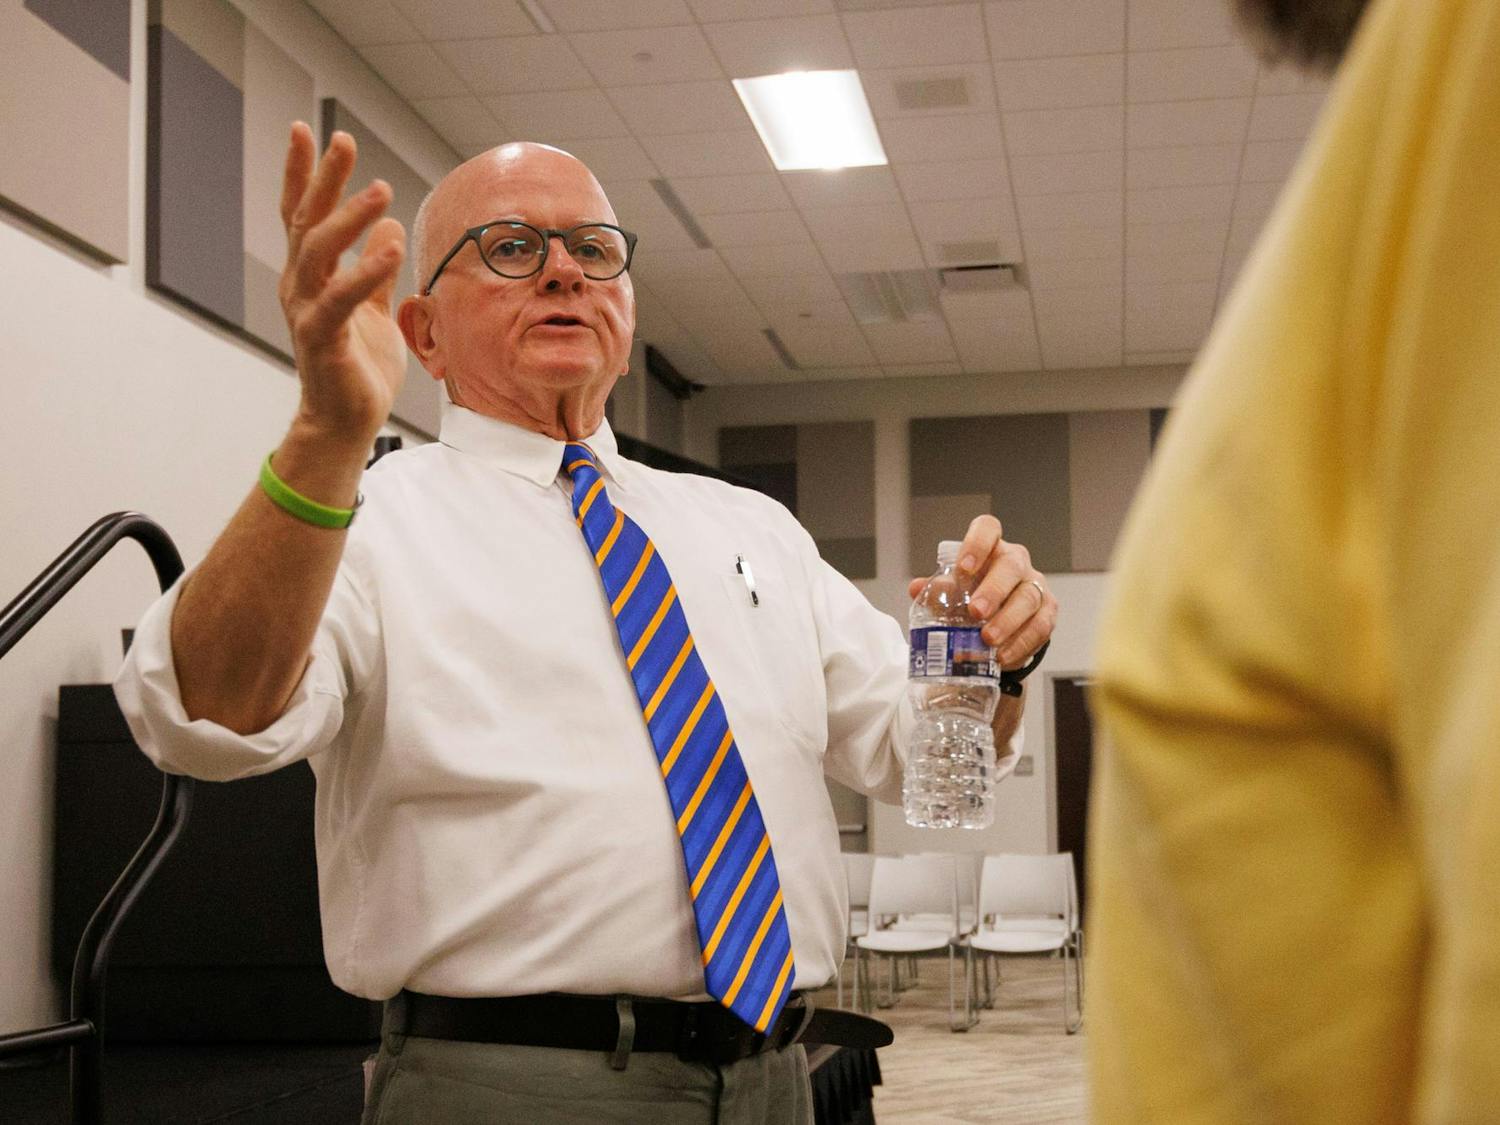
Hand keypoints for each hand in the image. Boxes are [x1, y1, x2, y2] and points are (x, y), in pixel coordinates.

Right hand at [278, 122, 406, 448]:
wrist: (347, 421)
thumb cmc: (357, 367)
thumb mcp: (375, 309)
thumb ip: (376, 270)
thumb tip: (388, 226)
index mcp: (311, 276)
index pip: (304, 215)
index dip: (305, 174)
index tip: (310, 131)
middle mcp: (300, 286)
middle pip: (307, 221)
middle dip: (322, 178)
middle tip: (341, 139)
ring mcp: (306, 311)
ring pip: (319, 252)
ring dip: (348, 218)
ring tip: (379, 189)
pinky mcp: (321, 338)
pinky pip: (340, 298)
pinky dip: (364, 271)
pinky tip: (389, 245)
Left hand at [907, 515, 1056, 669]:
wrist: (999, 624)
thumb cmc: (972, 599)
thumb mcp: (952, 594)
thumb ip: (937, 591)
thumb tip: (917, 588)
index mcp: (990, 549)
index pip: (987, 530)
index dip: (976, 544)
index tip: (963, 569)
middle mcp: (1016, 562)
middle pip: (1011, 566)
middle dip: (994, 590)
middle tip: (976, 612)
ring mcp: (1035, 586)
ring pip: (1029, 597)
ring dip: (1007, 621)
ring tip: (988, 640)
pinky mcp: (1047, 612)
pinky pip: (1040, 626)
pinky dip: (1021, 643)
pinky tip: (1003, 656)